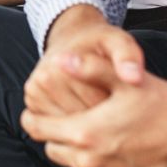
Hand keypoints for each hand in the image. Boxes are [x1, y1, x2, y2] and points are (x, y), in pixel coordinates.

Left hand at [21, 72, 166, 166]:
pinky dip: (96, 166)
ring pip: (72, 165)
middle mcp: (89, 162)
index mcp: (85, 133)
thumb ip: (90, 67)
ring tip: (95, 131)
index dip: (33, 117)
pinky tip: (112, 149)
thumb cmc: (164, 108)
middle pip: (51, 148)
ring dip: (76, 151)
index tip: (35, 111)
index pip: (36, 128)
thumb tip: (62, 60)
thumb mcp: (126, 80)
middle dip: (55, 134)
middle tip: (71, 119)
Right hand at [24, 5, 144, 118]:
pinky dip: (74, 127)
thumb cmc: (99, 43)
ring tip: (103, 112)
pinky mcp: (33, 105)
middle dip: (103, 119)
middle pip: (82, 119)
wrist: (72, 37)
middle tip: (116, 108)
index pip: (97, 104)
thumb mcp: (118, 41)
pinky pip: (58, 129)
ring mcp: (34, 94)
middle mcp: (44, 80)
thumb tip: (133, 78)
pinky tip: (87, 116)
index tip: (125, 101)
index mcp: (63, 66)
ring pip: (70, 128)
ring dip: (88, 126)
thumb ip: (128, 56)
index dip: (118, 109)